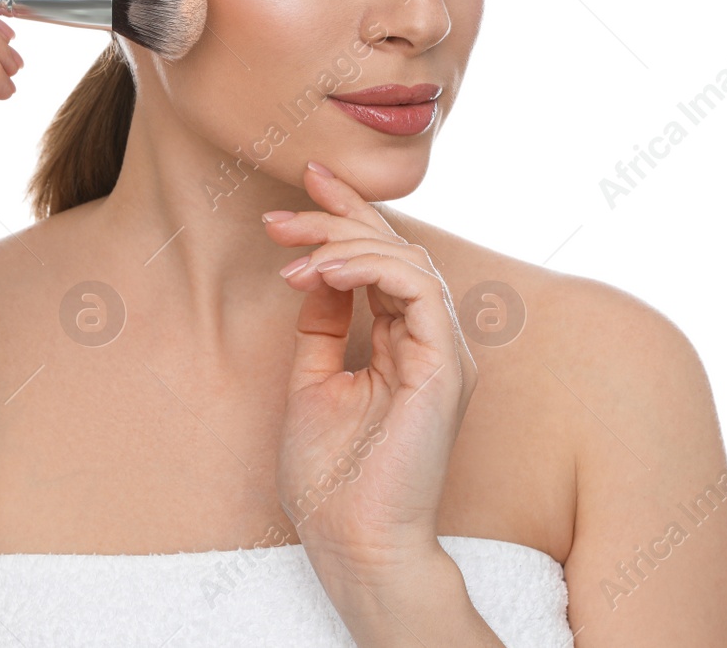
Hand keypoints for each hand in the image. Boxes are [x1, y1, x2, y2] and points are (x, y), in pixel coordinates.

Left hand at [263, 160, 477, 573]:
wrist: (353, 543)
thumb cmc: (333, 480)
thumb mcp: (313, 383)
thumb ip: (322, 328)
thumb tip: (314, 277)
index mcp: (403, 344)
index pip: (382, 261)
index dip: (347, 216)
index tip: (305, 184)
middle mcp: (430, 341)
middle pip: (394, 250)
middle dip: (337, 219)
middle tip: (281, 215)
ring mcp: (442, 353)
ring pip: (406, 261)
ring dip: (344, 245)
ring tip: (295, 257)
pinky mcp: (445, 367)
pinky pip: (416, 290)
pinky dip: (369, 269)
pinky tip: (325, 274)